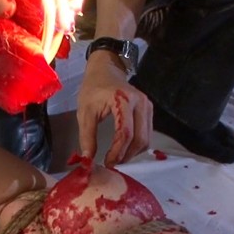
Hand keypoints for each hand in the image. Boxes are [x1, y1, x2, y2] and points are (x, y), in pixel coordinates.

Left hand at [77, 51, 152, 166]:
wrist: (106, 70)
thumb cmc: (94, 89)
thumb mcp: (85, 111)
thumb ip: (87, 136)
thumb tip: (87, 159)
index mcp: (123, 100)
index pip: (125, 133)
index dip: (117, 152)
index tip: (107, 162)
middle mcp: (140, 103)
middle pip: (140, 139)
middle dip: (126, 155)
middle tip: (112, 163)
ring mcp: (147, 106)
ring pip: (146, 139)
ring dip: (133, 152)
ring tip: (117, 157)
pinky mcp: (149, 111)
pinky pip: (147, 134)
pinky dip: (137, 145)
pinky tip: (124, 148)